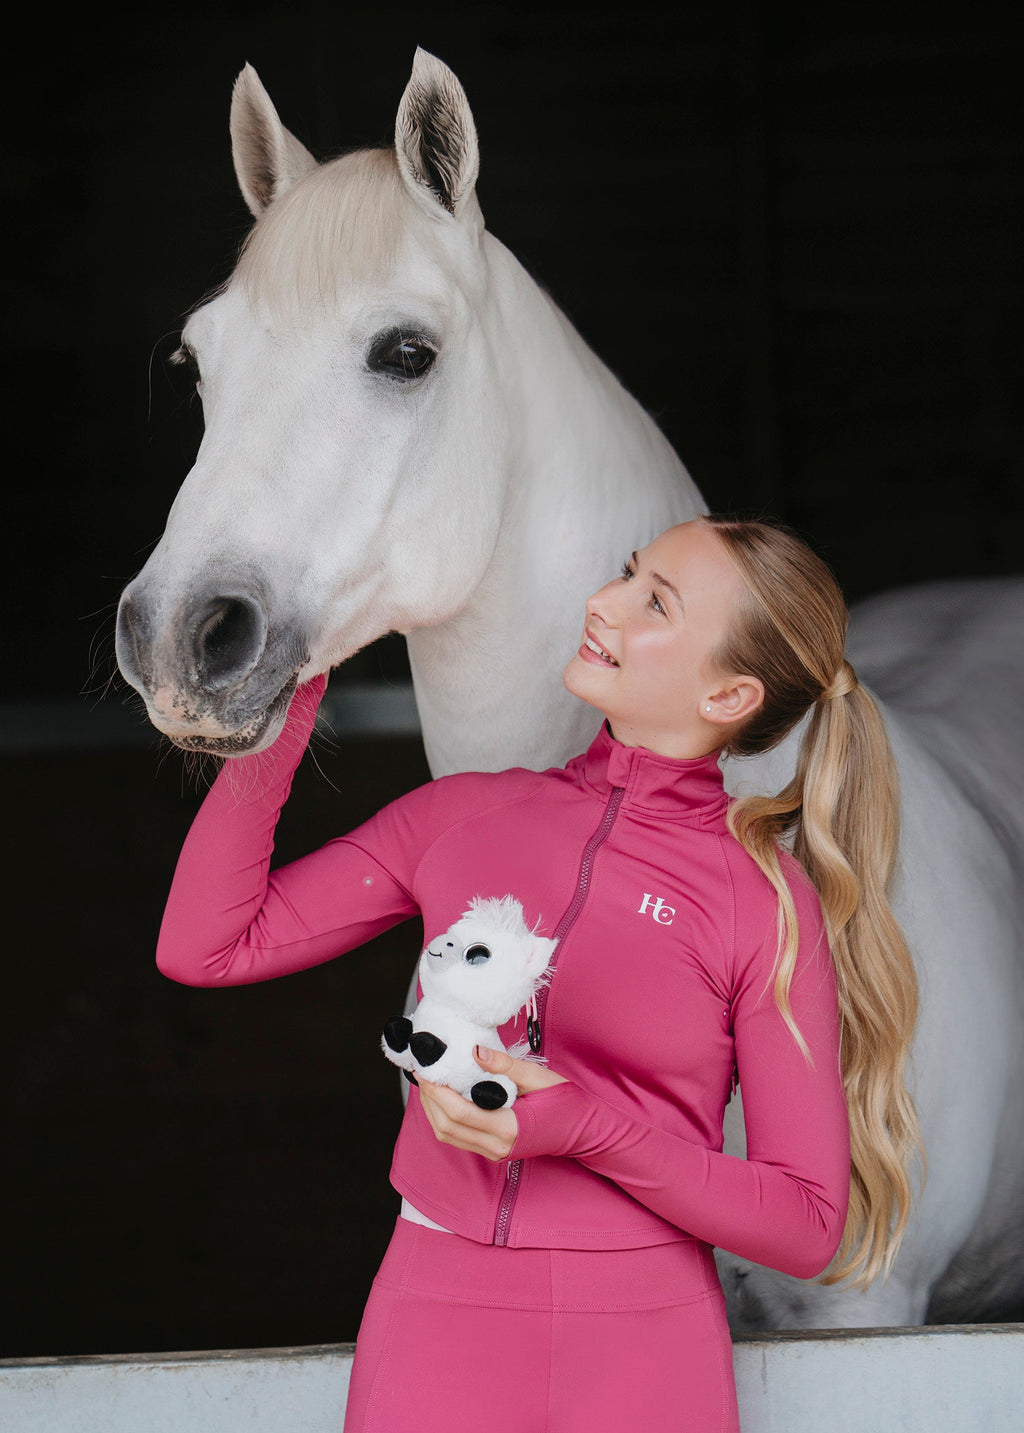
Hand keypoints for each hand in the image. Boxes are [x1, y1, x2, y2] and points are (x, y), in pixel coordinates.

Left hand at [416, 1046, 567, 1161]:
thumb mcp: (539, 1077)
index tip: (426, 1069)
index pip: (458, 1112)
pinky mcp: (493, 1150)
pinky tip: (444, 1097)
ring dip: (432, 1110)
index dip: (437, 1091)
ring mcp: (494, 1152)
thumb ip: (505, 1065)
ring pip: (448, 1135)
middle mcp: (497, 1146)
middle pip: (446, 1126)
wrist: (584, 1131)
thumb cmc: (566, 1102)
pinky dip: (444, 1118)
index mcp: (508, 1127)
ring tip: (428, 1082)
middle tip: (422, 1072)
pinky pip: (458, 1138)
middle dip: (429, 1099)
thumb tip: (474, 1050)